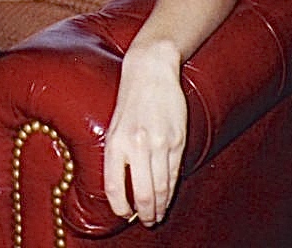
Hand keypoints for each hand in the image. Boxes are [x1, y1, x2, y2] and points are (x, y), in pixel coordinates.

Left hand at [102, 41, 186, 227]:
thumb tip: (122, 188)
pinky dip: (172, 189)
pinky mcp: (177, 139)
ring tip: (158, 215)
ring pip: (162, 186)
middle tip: (148, 222)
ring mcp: (159, 143)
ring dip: (161, 205)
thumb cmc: (129, 100)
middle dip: (146, 213)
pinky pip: (174, 172)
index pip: (115, 187)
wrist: (150, 70)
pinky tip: (168, 196)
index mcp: (115, 142)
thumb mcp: (113, 126)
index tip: (125, 215)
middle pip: (143, 192)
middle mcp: (136, 145)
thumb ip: (117, 155)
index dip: (121, 207)